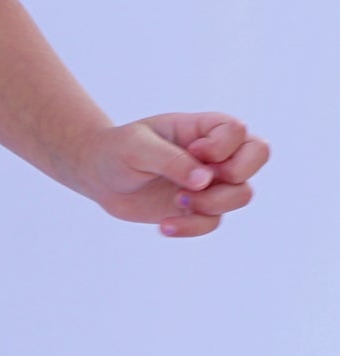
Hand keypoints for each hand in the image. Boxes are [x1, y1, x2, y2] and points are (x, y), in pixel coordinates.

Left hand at [79, 112, 269, 238]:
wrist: (98, 176)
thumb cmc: (116, 150)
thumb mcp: (136, 146)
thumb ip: (171, 159)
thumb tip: (205, 180)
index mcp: (201, 127)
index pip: (239, 131)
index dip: (223, 147)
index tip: (193, 151)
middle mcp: (212, 153)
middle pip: (257, 156)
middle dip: (235, 174)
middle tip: (200, 181)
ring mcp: (209, 181)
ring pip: (241, 195)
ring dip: (211, 204)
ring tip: (177, 201)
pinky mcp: (198, 208)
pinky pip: (214, 222)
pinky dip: (192, 227)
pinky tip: (164, 225)